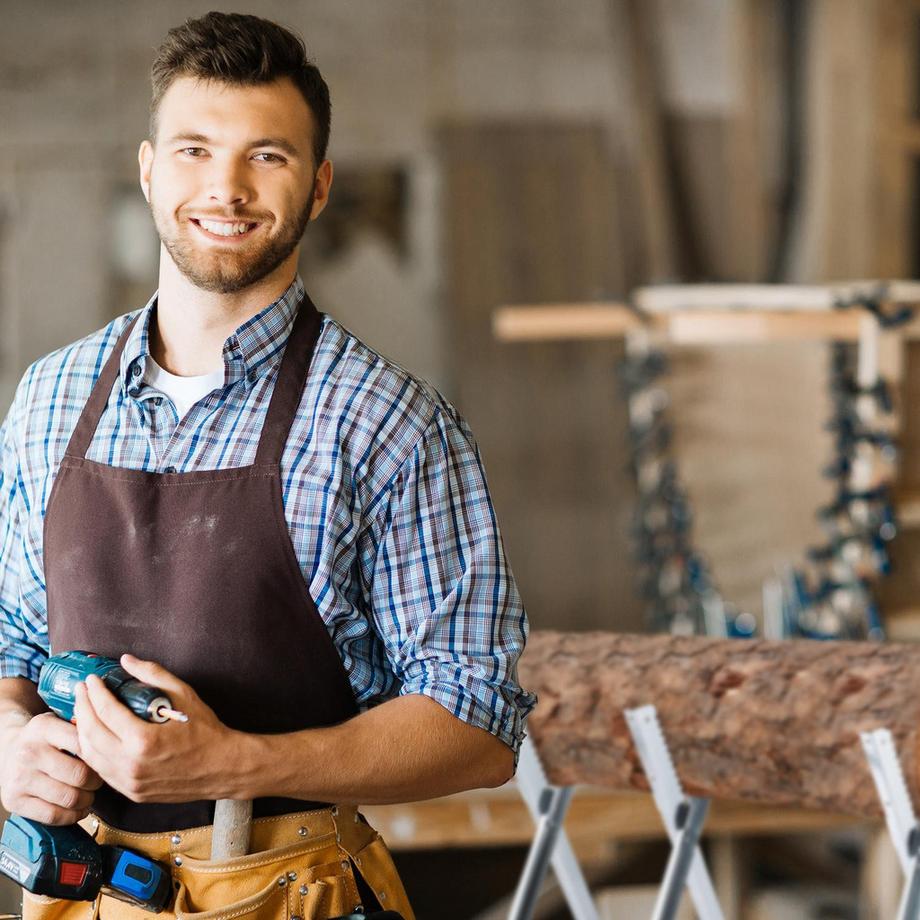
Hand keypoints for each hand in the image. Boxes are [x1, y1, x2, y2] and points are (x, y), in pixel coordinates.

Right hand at [0, 711, 102, 823]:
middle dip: (96, 782)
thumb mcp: (59, 722)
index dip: (101, 757)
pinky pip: (52, 815)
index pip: (84, 745)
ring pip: (68, 798)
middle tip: (99, 782)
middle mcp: (29, 752)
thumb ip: (82, 729)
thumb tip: (113, 744)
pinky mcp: (13, 801)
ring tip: (89, 796)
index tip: (106, 761)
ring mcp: (19, 778)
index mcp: (43, 728)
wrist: (6, 749)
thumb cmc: (42, 738)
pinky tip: (77, 810)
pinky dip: (71, 816)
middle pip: (79, 775)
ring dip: (86, 801)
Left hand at [73, 654, 246, 802]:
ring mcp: (129, 782)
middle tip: (82, 691)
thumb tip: (127, 661)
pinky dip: (93, 751)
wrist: (223, 767)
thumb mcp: (184, 695)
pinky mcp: (131, 792)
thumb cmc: (206, 731)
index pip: (105, 712)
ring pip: (90, 756)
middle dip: (82, 708)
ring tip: (85, 711)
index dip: (95, 692)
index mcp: (143, 740)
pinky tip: (96, 736)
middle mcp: (131, 764)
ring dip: (82, 731)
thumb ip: (153, 675)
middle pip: (90, 733)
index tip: (92, 680)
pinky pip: (102, 771)